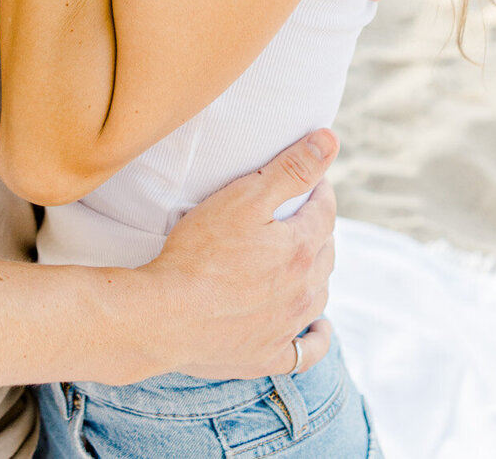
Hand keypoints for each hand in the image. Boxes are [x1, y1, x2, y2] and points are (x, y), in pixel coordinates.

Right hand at [137, 129, 337, 383]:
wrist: (166, 316)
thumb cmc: (200, 252)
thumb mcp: (245, 197)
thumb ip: (291, 169)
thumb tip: (330, 140)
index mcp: (300, 249)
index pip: (324, 212)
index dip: (320, 190)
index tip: (311, 179)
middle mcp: (303, 291)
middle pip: (325, 251)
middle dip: (318, 227)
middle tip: (302, 212)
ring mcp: (286, 327)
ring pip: (318, 295)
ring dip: (318, 273)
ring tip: (307, 258)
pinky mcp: (266, 355)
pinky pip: (305, 352)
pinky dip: (316, 339)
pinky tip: (319, 330)